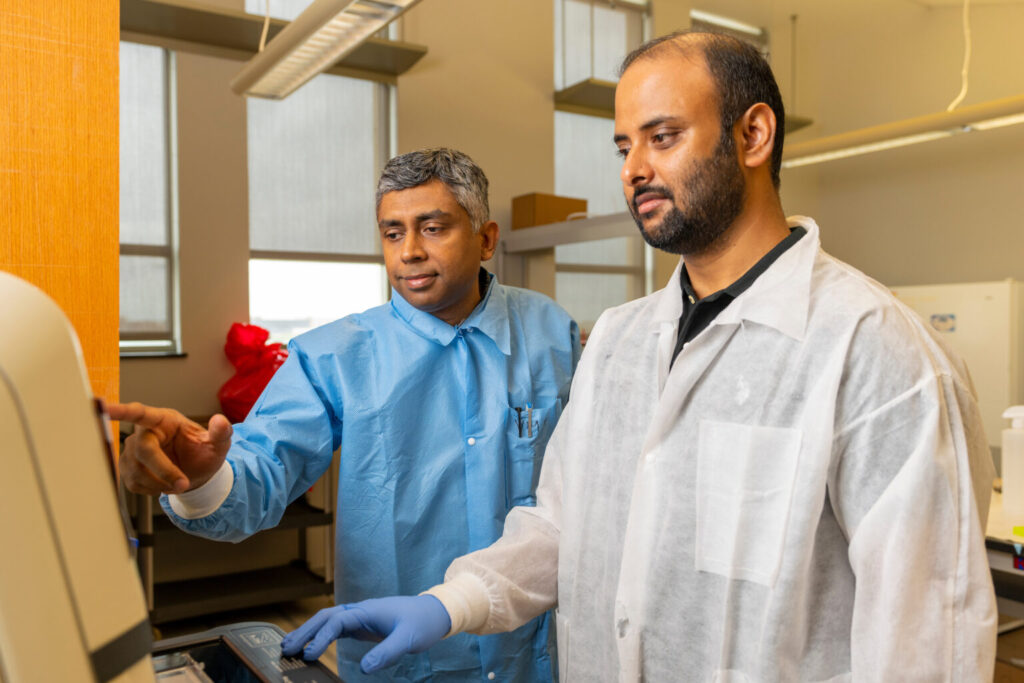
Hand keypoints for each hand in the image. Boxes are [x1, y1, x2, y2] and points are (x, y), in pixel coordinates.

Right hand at [107, 402, 231, 495]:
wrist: (196, 473)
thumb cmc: (203, 453)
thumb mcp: (218, 444)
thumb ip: (221, 433)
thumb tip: (221, 421)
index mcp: (163, 420)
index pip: (139, 413)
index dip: (121, 411)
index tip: (102, 407)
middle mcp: (143, 433)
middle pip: (142, 451)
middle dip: (164, 471)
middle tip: (183, 484)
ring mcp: (132, 452)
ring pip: (137, 471)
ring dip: (160, 483)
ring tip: (178, 483)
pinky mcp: (127, 469)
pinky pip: (134, 483)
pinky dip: (152, 490)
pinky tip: (163, 484)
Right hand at [280, 596, 450, 672]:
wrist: (434, 612)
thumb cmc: (422, 624)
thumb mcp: (408, 640)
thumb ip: (387, 652)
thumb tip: (365, 669)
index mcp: (367, 611)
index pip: (337, 621)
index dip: (321, 637)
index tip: (308, 655)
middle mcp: (360, 610)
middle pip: (326, 617)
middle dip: (305, 631)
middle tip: (285, 650)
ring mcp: (360, 616)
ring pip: (328, 620)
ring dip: (309, 632)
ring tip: (288, 647)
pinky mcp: (362, 624)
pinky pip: (336, 627)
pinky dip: (321, 635)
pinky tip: (311, 646)